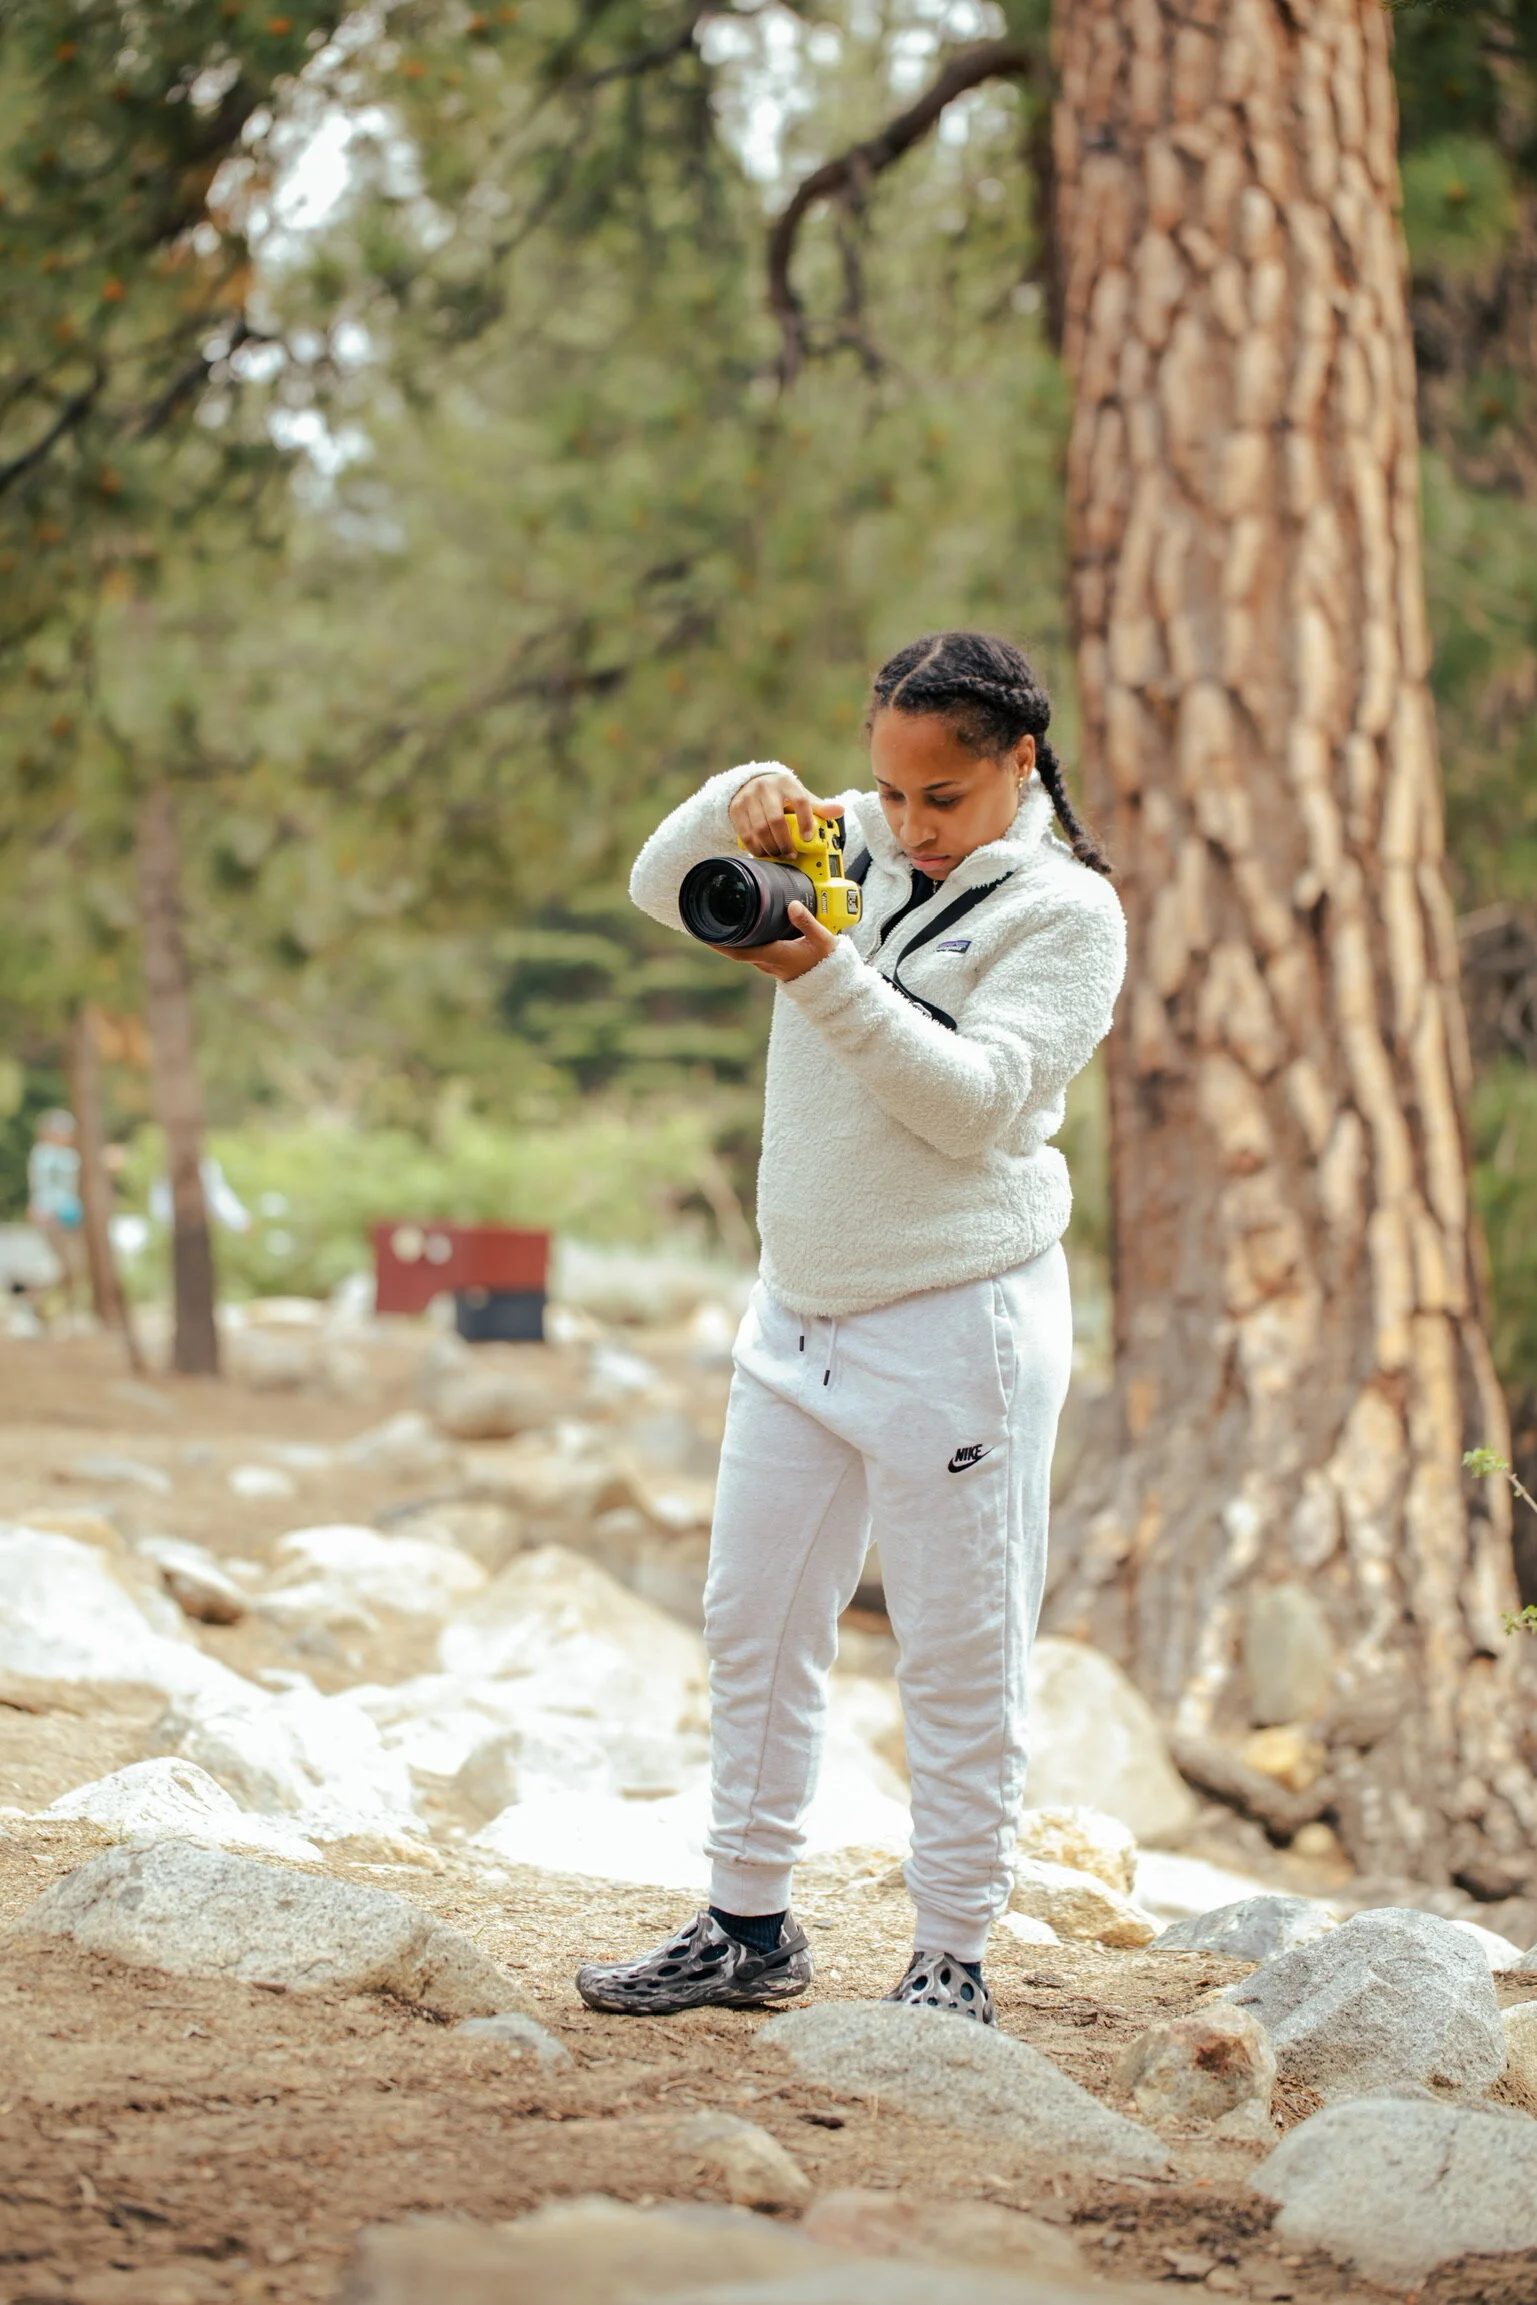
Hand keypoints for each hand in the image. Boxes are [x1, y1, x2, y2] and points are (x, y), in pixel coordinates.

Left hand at [713, 901, 836, 980]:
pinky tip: (743, 930)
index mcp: (774, 955)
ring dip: (730, 940)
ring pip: (743, 951)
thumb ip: (806, 921)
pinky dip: (743, 942)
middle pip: (735, 950)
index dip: (718, 943)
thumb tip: (792, 905)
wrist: (832, 985)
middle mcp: (767, 962)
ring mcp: (769, 964)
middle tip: (702, 922)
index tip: (702, 934)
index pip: (738, 951)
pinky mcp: (774, 963)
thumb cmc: (826, 964)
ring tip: (719, 923)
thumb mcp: (821, 939)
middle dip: (718, 938)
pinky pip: (753, 951)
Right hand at [730, 767, 843, 856]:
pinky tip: (763, 853)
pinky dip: (755, 847)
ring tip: (778, 855)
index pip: (800, 800)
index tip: (808, 838)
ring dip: (770, 847)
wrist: (750, 783)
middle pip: (776, 820)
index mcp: (786, 783)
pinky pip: (745, 833)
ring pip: (759, 829)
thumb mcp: (799, 795)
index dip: (805, 821)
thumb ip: (818, 807)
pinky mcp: (736, 808)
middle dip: (785, 842)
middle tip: (791, 854)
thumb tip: (840, 811)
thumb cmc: (781, 794)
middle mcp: (766, 787)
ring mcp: (749, 797)